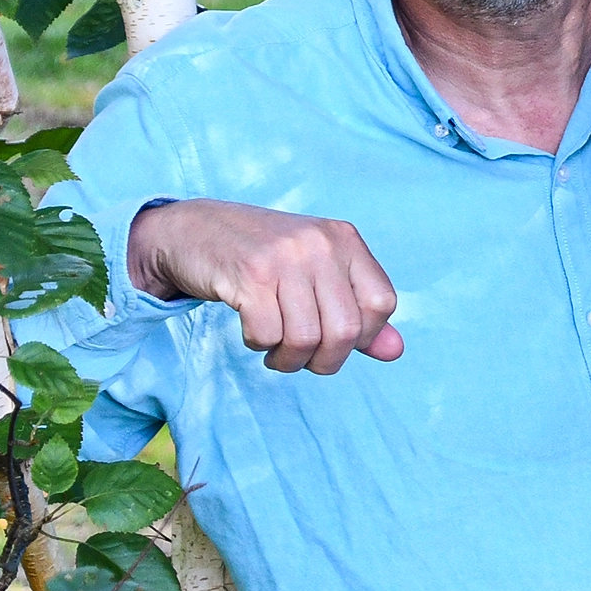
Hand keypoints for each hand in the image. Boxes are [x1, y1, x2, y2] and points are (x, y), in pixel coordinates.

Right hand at [127, 200, 402, 373]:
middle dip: (324, 360)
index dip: (363, 336)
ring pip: (306, 339)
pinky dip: (258, 344)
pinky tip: (252, 329)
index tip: (334, 338)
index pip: (383, 304)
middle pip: (346, 331)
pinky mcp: (249, 275)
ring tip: (274, 348)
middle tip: (302, 356)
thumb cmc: (264, 259)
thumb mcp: (317, 275)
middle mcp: (320, 243)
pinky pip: (267, 335)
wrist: (195, 230)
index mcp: (344, 239)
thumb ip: (358, 312)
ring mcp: (285, 257)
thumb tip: (395, 351)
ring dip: (288, 359)